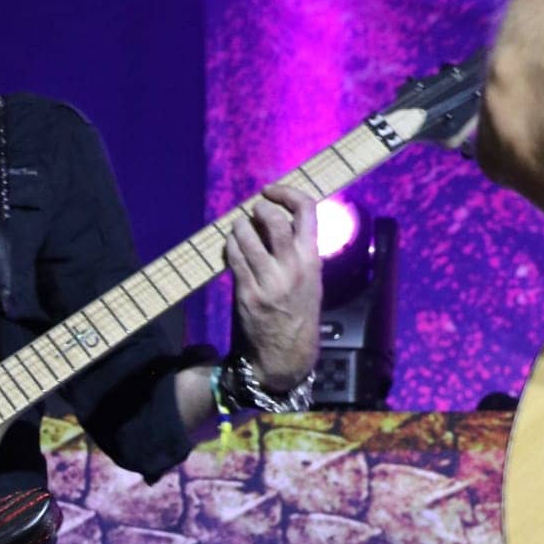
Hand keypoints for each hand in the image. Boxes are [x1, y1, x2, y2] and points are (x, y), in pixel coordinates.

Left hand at [222, 182, 322, 389]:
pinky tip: (232, 245)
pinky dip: (231, 245)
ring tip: (240, 227)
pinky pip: (234, 258)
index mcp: (312, 260)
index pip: (307, 210)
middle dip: (260, 208)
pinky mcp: (248, 293)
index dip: (287, 193)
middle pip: (274, 220)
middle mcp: (292, 267)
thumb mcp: (312, 279)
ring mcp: (269, 280)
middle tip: (254, 210)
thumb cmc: (299, 311)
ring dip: (240, 226)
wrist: (287, 352)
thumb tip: (277, 219)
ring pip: (248, 236)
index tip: (272, 191)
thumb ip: (299, 250)